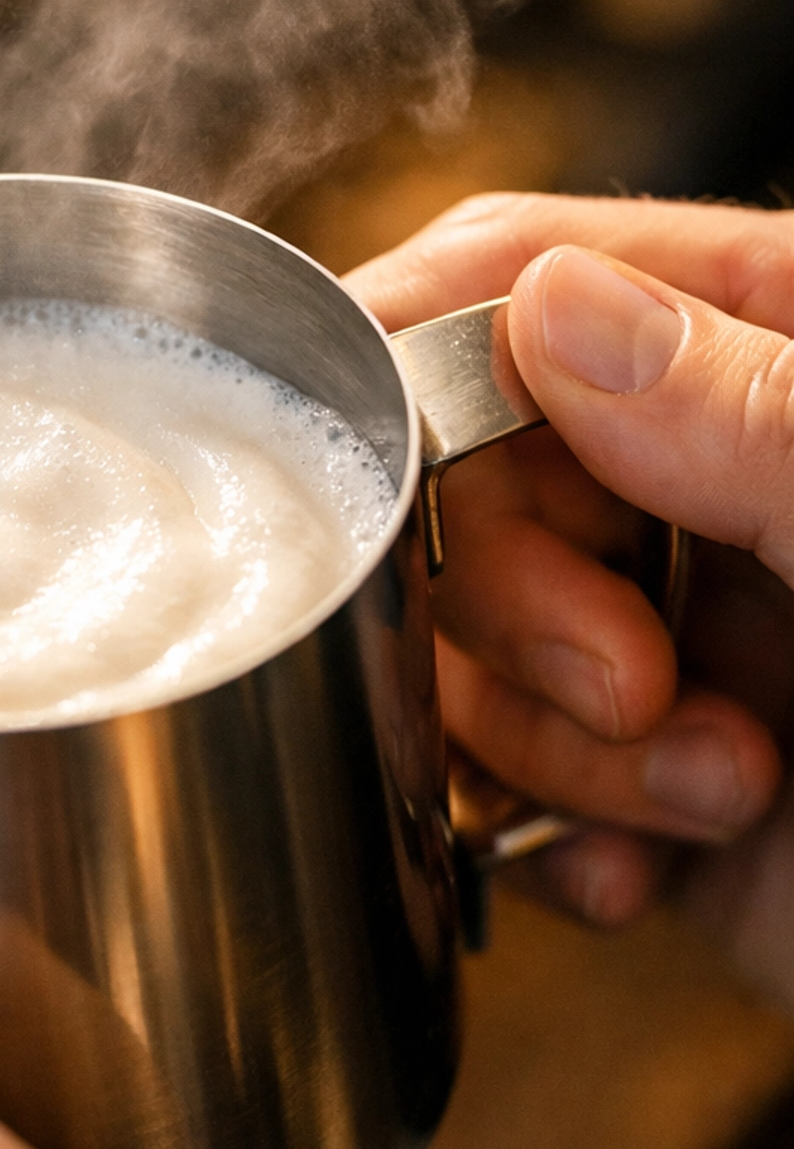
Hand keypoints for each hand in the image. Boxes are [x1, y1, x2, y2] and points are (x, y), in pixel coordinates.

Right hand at [346, 194, 793, 998]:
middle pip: (469, 473)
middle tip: (631, 682)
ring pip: (467, 642)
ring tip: (716, 793)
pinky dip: (547, 836)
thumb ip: (759, 420)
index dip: (435, 362)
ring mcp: (687, 632)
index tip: (391, 468)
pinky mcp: (657, 784)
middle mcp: (721, 484)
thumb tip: (554, 307)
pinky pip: (505, 782)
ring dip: (557, 742)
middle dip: (520, 597)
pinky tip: (640, 872)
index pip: (540, 276)